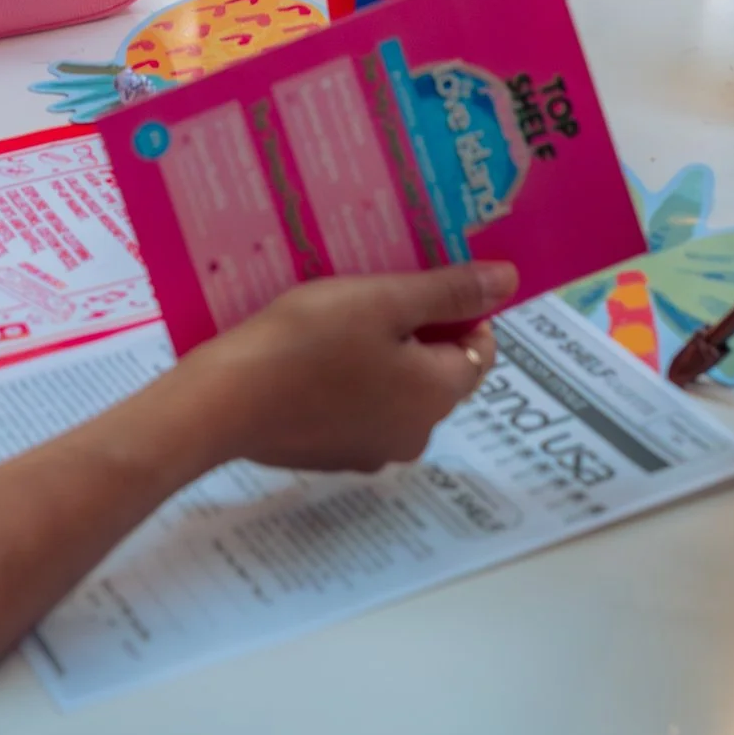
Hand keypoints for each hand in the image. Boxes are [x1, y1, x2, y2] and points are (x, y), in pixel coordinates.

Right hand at [184, 260, 514, 473]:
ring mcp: (370, 451)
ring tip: (339, 315)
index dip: (458, 310)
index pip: (478, 349)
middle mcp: (415, 434)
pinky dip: (348, 381)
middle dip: (415, 330)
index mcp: (438, 396)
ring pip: (395, 389)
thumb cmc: (308, 341)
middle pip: (436, 371)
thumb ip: (448, 292)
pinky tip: (312, 353)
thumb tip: (510, 281)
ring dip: (380, 354)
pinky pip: (358, 408)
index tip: (417, 279)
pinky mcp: (332, 455)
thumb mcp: (382, 300)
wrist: (224, 402)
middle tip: (373, 290)